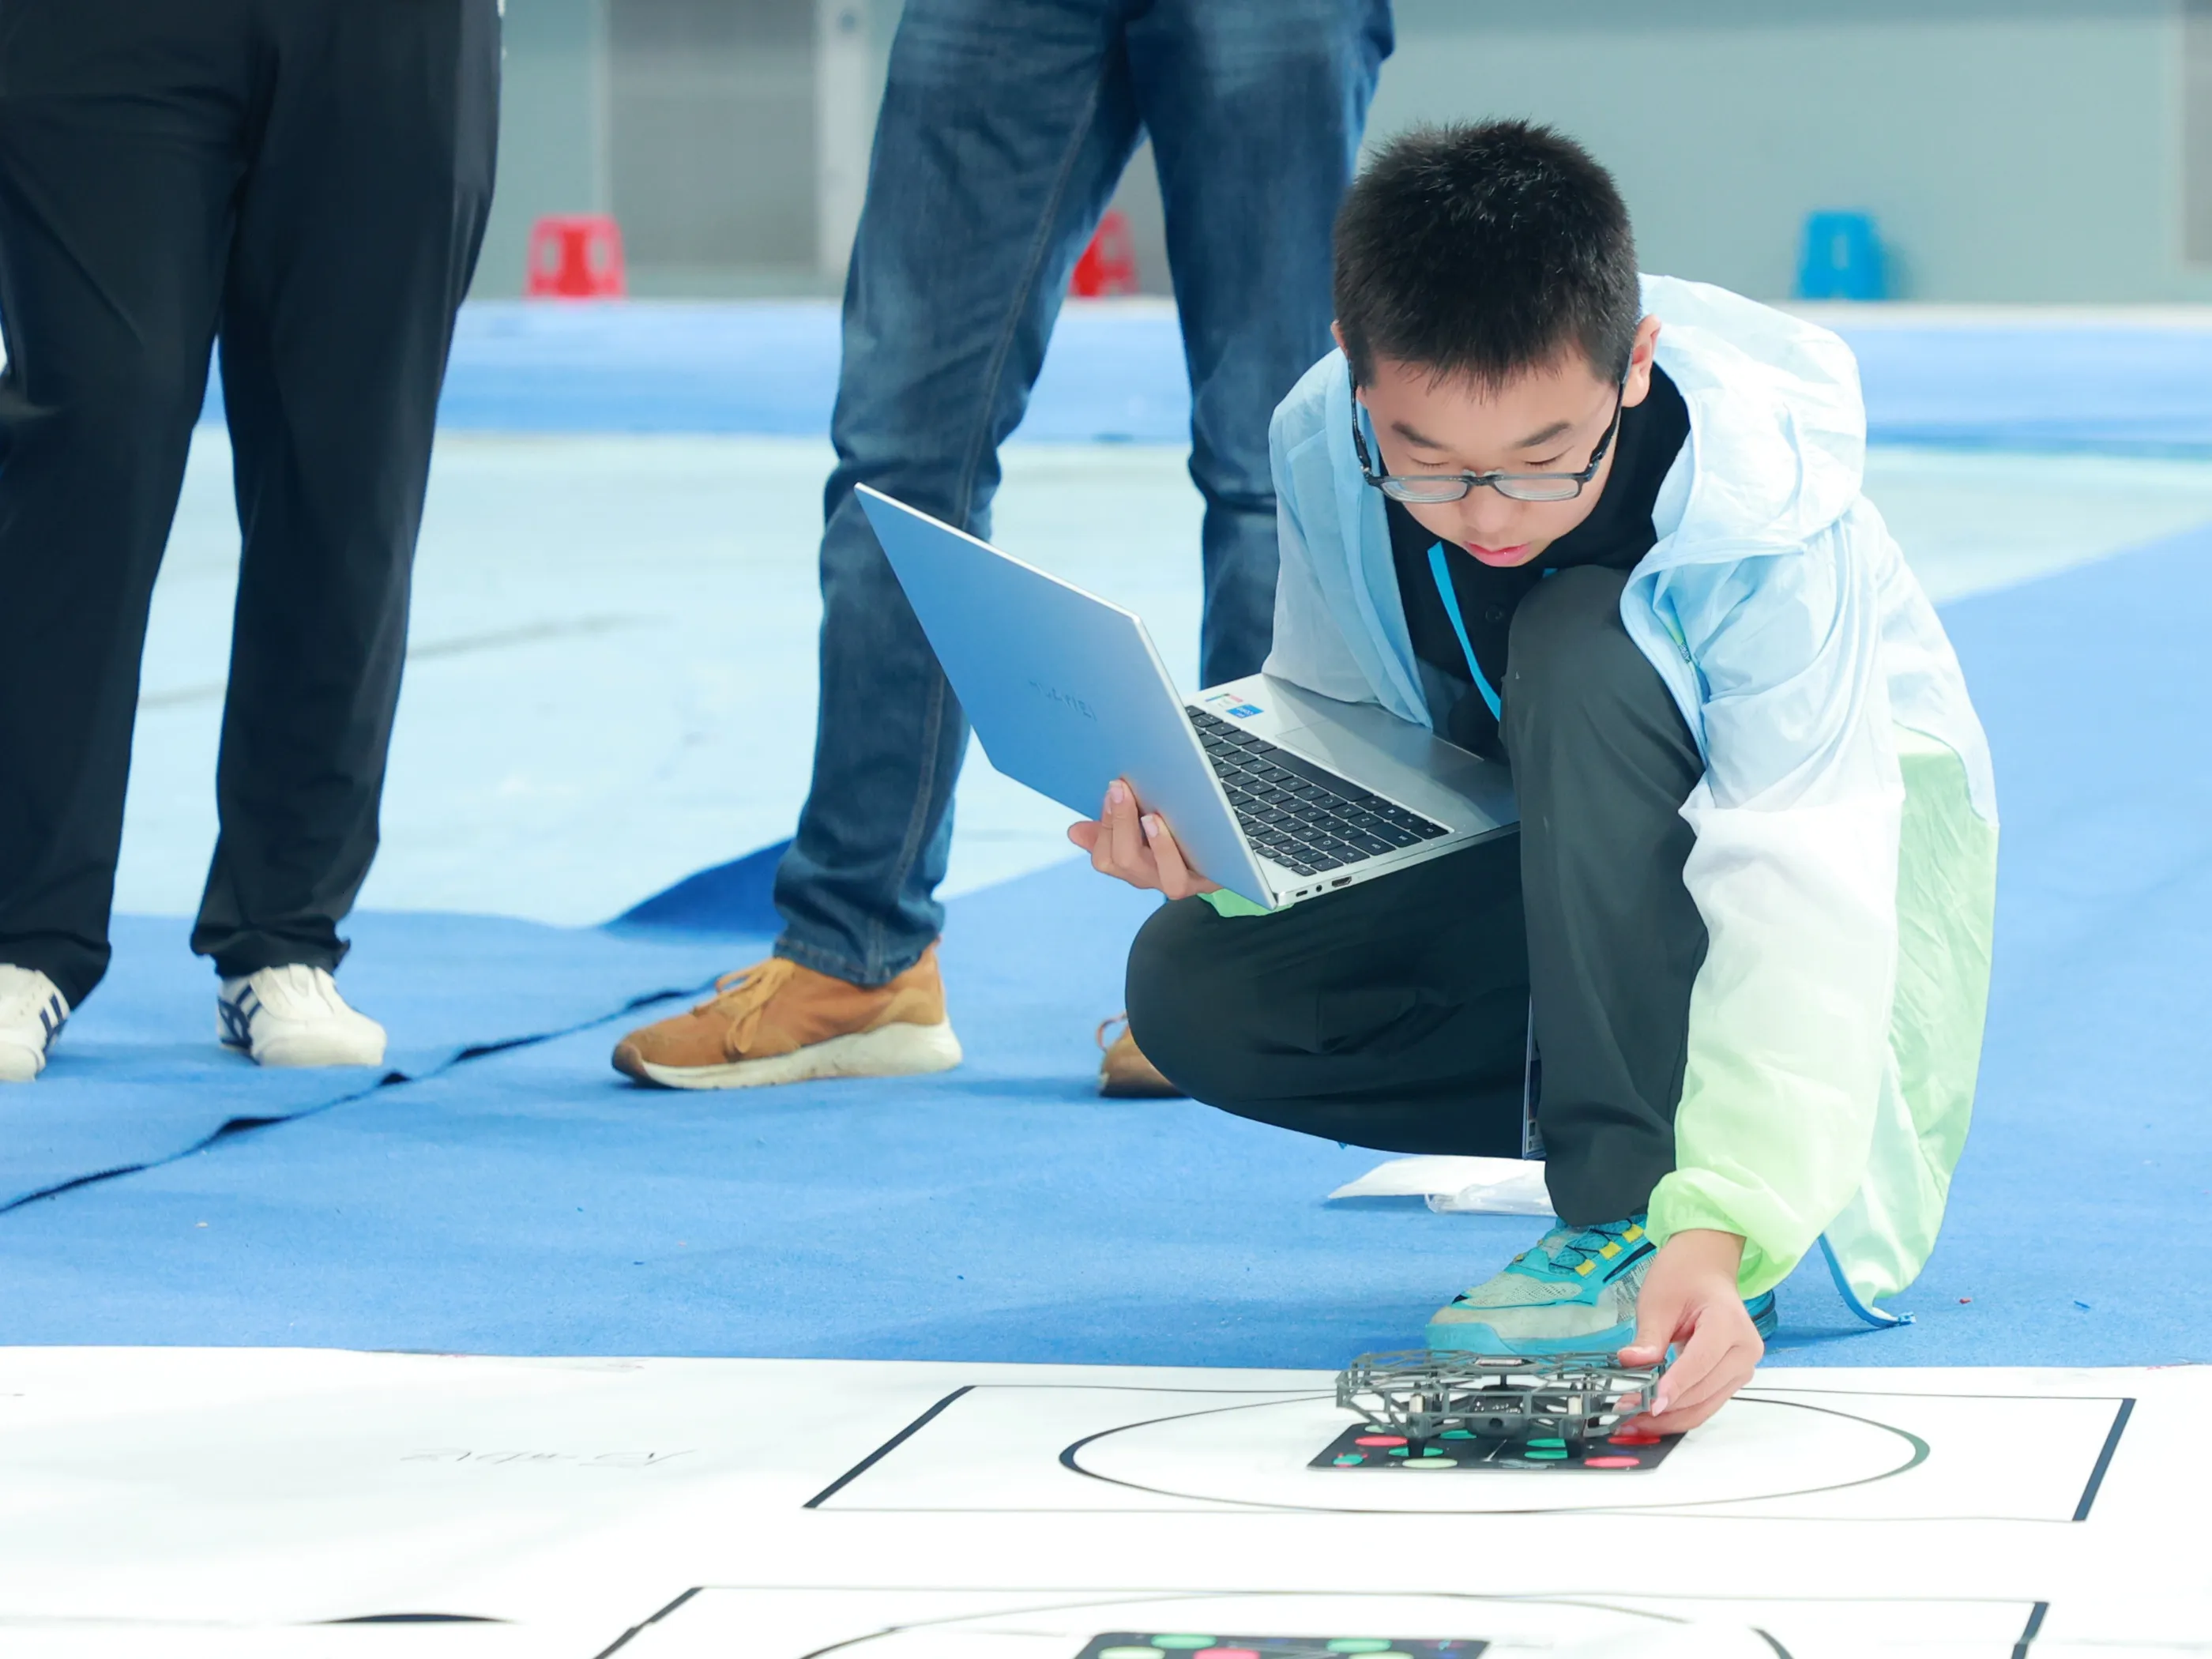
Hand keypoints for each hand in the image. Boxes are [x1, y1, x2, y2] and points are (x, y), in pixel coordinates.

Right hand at [1067, 778, 1220, 898]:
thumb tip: (1074, 832)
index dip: (1104, 826)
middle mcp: (1153, 880)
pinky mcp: (1210, 881)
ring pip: (1166, 879)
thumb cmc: (1173, 834)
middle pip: (1126, 862)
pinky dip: (1189, 857)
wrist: (1216, 852)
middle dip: (1120, 823)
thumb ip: (1110, 829)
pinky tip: (1183, 832)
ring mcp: (1183, 883)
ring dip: (1158, 845)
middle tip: (1121, 790)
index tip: (1112, 791)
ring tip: (1151, 817)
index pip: (1105, 858)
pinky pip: (1198, 876)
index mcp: (1132, 867)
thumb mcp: (1138, 829)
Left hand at [1617, 1228, 1763, 1433]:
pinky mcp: (1733, 1379)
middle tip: (1623, 1414)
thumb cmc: (1682, 1279)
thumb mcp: (1658, 1302)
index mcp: (1729, 1324)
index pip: (1699, 1363)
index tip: (1643, 1404)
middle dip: (1664, 1408)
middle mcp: (1745, 1352)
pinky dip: (1679, 1412)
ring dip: (1670, 1419)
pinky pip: (1706, 1403)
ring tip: (1632, 1422)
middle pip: (1703, 1392)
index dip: (1672, 1387)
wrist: (1706, 1269)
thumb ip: (1649, 1337)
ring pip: (1706, 1406)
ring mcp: (1743, 1368)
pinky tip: (1651, 1415)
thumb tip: (1631, 1364)